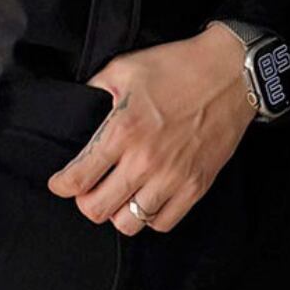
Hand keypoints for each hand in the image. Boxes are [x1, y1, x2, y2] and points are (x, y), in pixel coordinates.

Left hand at [46, 23, 256, 234]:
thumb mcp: (126, 67)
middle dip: (85, 201)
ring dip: (118, 211)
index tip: (59, 183)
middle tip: (88, 189)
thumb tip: (79, 106)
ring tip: (119, 194)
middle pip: (98, 209)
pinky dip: (150, 216)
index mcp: (123, 129)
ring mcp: (172, 177)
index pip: (79, 177)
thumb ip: (96, 89)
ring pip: (129, 223)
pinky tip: (147, 197)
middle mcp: (145, 160)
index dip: (61, 185)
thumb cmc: (177, 66)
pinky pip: (164, 223)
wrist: (230, 73)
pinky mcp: (196, 186)